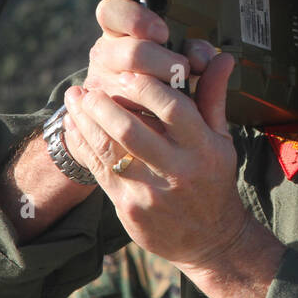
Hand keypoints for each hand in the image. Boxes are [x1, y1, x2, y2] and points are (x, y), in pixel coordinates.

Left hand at [61, 0, 249, 267]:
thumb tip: (223, 56)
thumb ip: (214, 97)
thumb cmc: (214, 179)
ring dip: (85, 121)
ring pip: (108, 150)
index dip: (145, 87)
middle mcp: (177, 171)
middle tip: (89, 86)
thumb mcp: (221, 140)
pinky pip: (98, 170)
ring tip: (74, 100)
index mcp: (203, 149)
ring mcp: (150, 192)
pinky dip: (82, 145)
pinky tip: (74, 127)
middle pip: (131, 129)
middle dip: (104, 103)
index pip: (173, 108)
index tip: (126, 72)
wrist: (210, 240)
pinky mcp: (129, 209)